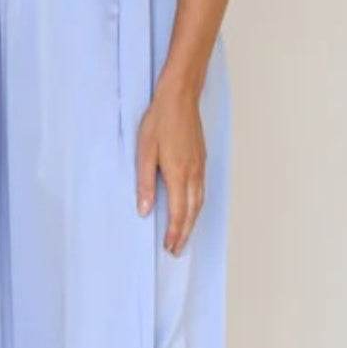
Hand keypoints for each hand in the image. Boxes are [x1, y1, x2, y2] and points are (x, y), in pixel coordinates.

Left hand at [135, 79, 205, 256]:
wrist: (180, 97)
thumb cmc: (159, 121)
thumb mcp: (144, 151)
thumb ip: (145, 183)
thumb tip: (145, 210)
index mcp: (178, 173)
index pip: (178, 212)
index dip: (174, 232)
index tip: (169, 247)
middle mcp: (193, 173)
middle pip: (193, 211)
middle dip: (185, 233)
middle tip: (177, 250)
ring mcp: (200, 166)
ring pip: (200, 201)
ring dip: (193, 222)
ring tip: (185, 236)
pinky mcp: (201, 159)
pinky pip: (202, 190)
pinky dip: (197, 206)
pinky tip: (191, 208)